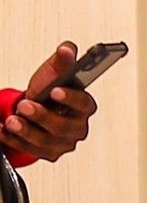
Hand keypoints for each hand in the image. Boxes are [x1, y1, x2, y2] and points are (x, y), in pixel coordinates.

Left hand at [1, 43, 97, 163]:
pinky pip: (32, 150)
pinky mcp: (49, 153)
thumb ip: (61, 61)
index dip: (71, 98)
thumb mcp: (53, 74)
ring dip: (26, 131)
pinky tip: (5, 129)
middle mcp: (77, 127)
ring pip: (46, 142)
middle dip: (42, 117)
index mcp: (84, 106)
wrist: (35, 110)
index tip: (55, 91)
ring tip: (12, 121)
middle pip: (63, 127)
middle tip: (25, 106)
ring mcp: (64, 143)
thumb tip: (67, 49)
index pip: (84, 104)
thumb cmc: (48, 92)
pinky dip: (16, 140)